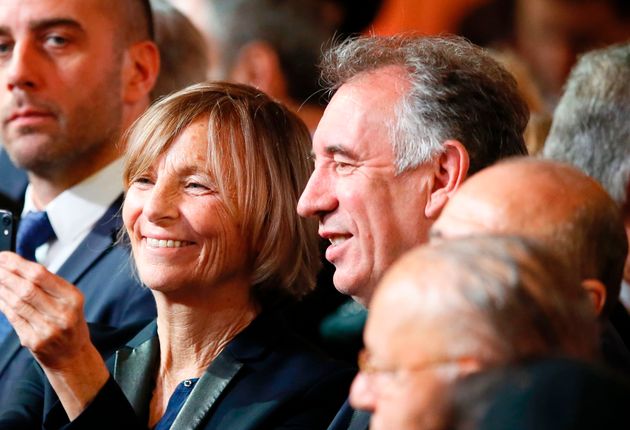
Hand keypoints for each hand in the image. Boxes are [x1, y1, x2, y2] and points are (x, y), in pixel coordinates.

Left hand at [0, 251, 88, 367]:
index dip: (18, 264)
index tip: (4, 257)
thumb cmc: (68, 321)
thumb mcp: (69, 300)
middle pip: (26, 288)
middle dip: (6, 275)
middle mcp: (62, 313)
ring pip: (17, 303)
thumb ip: (48, 284)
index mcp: (72, 298)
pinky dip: (3, 304)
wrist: (71, 355)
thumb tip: (16, 266)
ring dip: (1, 288)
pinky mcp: (33, 340)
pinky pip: (13, 318)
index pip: (41, 275)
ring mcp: (47, 329)